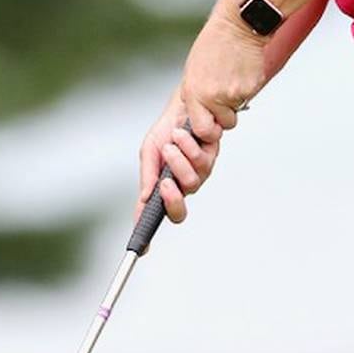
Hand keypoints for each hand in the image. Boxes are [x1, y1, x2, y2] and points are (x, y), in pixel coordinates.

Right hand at [135, 99, 222, 226]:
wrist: (186, 104)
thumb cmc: (166, 129)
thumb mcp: (150, 150)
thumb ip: (148, 174)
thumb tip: (145, 198)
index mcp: (162, 187)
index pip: (156, 215)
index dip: (148, 234)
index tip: (142, 248)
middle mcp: (180, 185)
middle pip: (179, 211)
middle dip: (172, 197)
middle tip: (165, 181)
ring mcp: (197, 174)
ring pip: (191, 183)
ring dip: (179, 160)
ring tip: (173, 141)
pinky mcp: (211, 160)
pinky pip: (203, 163)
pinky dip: (189, 146)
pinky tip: (183, 133)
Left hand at [179, 0, 267, 132]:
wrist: (238, 26)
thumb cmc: (214, 42)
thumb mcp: (193, 69)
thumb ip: (193, 92)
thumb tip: (194, 109)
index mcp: (195, 92)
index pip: (201, 129)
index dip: (207, 129)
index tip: (209, 122)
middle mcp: (214, 96)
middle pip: (224, 125)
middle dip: (224, 119)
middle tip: (223, 104)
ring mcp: (234, 93)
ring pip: (237, 111)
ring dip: (235, 103)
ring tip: (231, 80)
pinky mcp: (251, 88)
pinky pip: (248, 98)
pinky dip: (245, 89)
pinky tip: (240, 73)